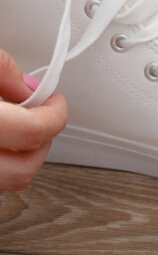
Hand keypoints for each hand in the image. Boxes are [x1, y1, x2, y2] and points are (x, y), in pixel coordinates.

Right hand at [0, 50, 67, 191]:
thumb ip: (3, 72)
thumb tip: (28, 88)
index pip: (33, 133)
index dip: (55, 114)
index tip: (56, 101)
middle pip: (22, 171)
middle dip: (41, 142)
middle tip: (41, 117)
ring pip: (5, 182)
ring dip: (19, 156)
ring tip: (17, 127)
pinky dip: (1, 162)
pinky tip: (0, 139)